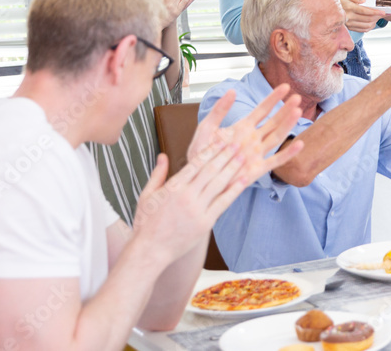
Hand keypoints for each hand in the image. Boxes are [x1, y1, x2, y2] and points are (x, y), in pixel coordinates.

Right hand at [134, 86, 302, 261]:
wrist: (150, 251)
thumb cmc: (146, 223)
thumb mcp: (146, 195)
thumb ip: (158, 174)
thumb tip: (163, 155)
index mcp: (173, 187)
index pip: (195, 163)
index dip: (210, 150)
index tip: (220, 140)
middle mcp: (187, 195)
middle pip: (210, 170)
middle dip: (225, 155)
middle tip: (237, 143)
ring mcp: (197, 209)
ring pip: (219, 183)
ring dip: (232, 168)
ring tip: (243, 156)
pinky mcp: (205, 223)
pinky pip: (223, 202)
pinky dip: (235, 190)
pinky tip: (244, 180)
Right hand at [338, 0, 384, 31]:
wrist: (328, 10)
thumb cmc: (338, 1)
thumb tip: (364, 0)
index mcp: (349, 7)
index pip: (365, 11)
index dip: (376, 12)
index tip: (383, 12)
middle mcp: (349, 17)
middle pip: (367, 19)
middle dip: (377, 17)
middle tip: (383, 14)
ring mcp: (349, 24)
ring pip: (366, 26)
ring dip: (374, 23)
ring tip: (378, 18)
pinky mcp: (349, 28)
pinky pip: (361, 30)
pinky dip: (369, 27)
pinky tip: (372, 23)